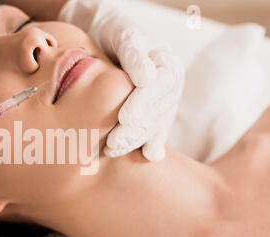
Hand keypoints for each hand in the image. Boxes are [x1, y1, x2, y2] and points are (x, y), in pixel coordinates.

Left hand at [104, 44, 183, 160]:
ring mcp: (165, 103)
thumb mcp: (126, 38)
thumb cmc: (117, 36)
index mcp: (169, 65)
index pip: (160, 86)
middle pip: (158, 111)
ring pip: (155, 125)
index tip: (124, 117)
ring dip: (136, 140)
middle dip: (135, 130)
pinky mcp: (155, 116)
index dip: (143, 103)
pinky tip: (149, 156)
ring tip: (113, 150)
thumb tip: (146, 77)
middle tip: (112, 143)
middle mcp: (171, 87)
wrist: (111, 41)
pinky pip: (156, 132)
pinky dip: (151, 144)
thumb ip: (134, 55)